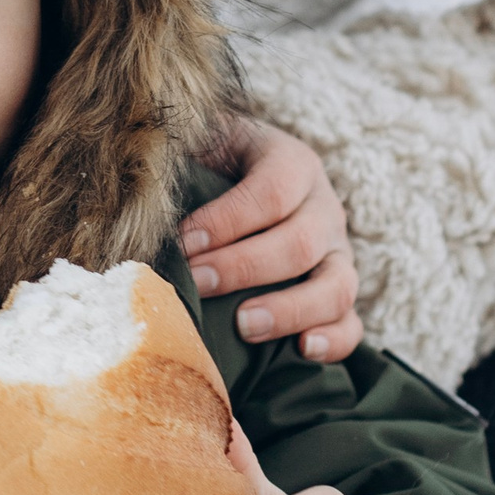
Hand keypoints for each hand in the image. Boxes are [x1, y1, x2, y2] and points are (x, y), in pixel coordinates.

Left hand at [182, 124, 362, 362]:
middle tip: (198, 284)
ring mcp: (338, 254)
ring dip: (289, 310)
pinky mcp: (339, 293)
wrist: (240, 177)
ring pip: (336, 286)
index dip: (229, 220)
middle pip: (300, 243)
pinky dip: (334, 340)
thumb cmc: (212, 165)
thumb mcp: (203, 144)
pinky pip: (351, 323)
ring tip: (243, 326)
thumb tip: (144, 197)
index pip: (272, 191)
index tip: (183, 242)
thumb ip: (184, 161)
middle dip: (244, 268)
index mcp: (293, 164)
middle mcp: (324, 209)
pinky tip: (302, 349)